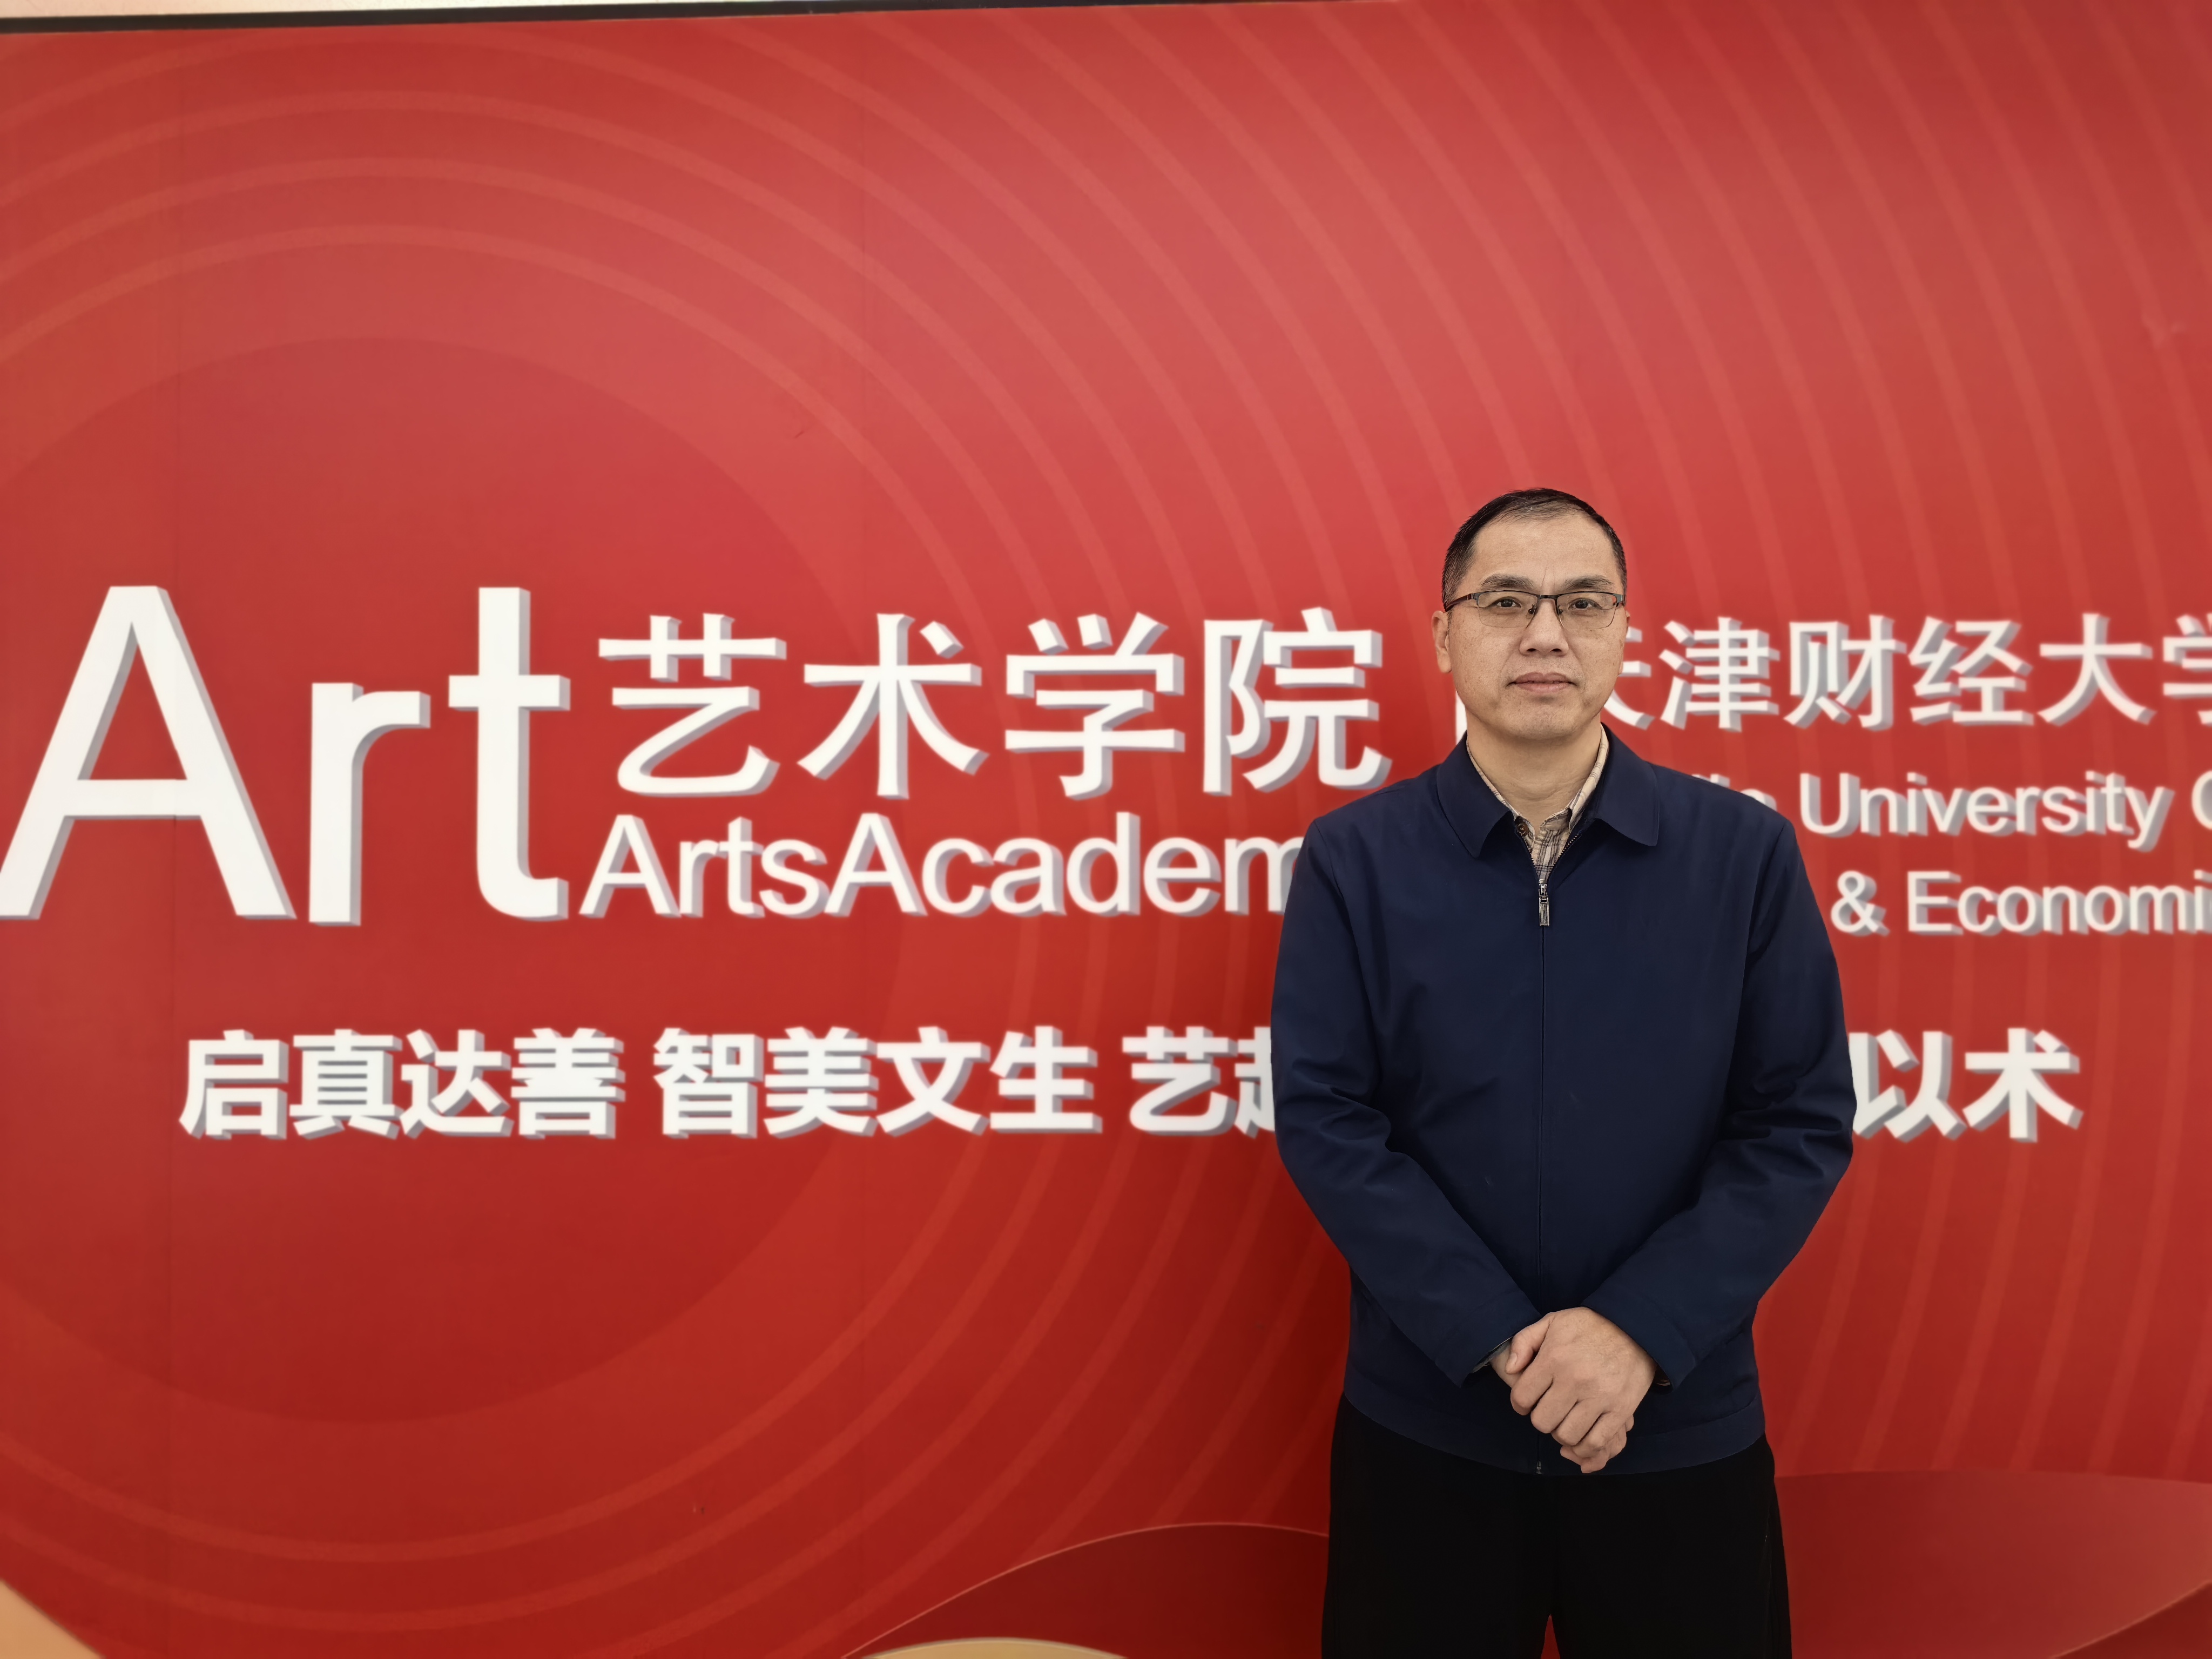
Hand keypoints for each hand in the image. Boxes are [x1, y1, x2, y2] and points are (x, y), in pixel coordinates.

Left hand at [1493, 1307, 1654, 1473]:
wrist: (1635, 1327)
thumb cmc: (1589, 1325)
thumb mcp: (1552, 1322)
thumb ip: (1524, 1342)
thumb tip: (1510, 1369)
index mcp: (1554, 1358)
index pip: (1522, 1398)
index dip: (1520, 1404)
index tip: (1527, 1402)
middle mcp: (1574, 1380)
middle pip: (1542, 1422)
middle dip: (1541, 1419)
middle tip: (1549, 1410)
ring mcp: (1599, 1397)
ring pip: (1566, 1435)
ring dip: (1562, 1433)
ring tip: (1565, 1421)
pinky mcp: (1621, 1410)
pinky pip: (1596, 1442)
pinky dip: (1584, 1447)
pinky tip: (1581, 1437)